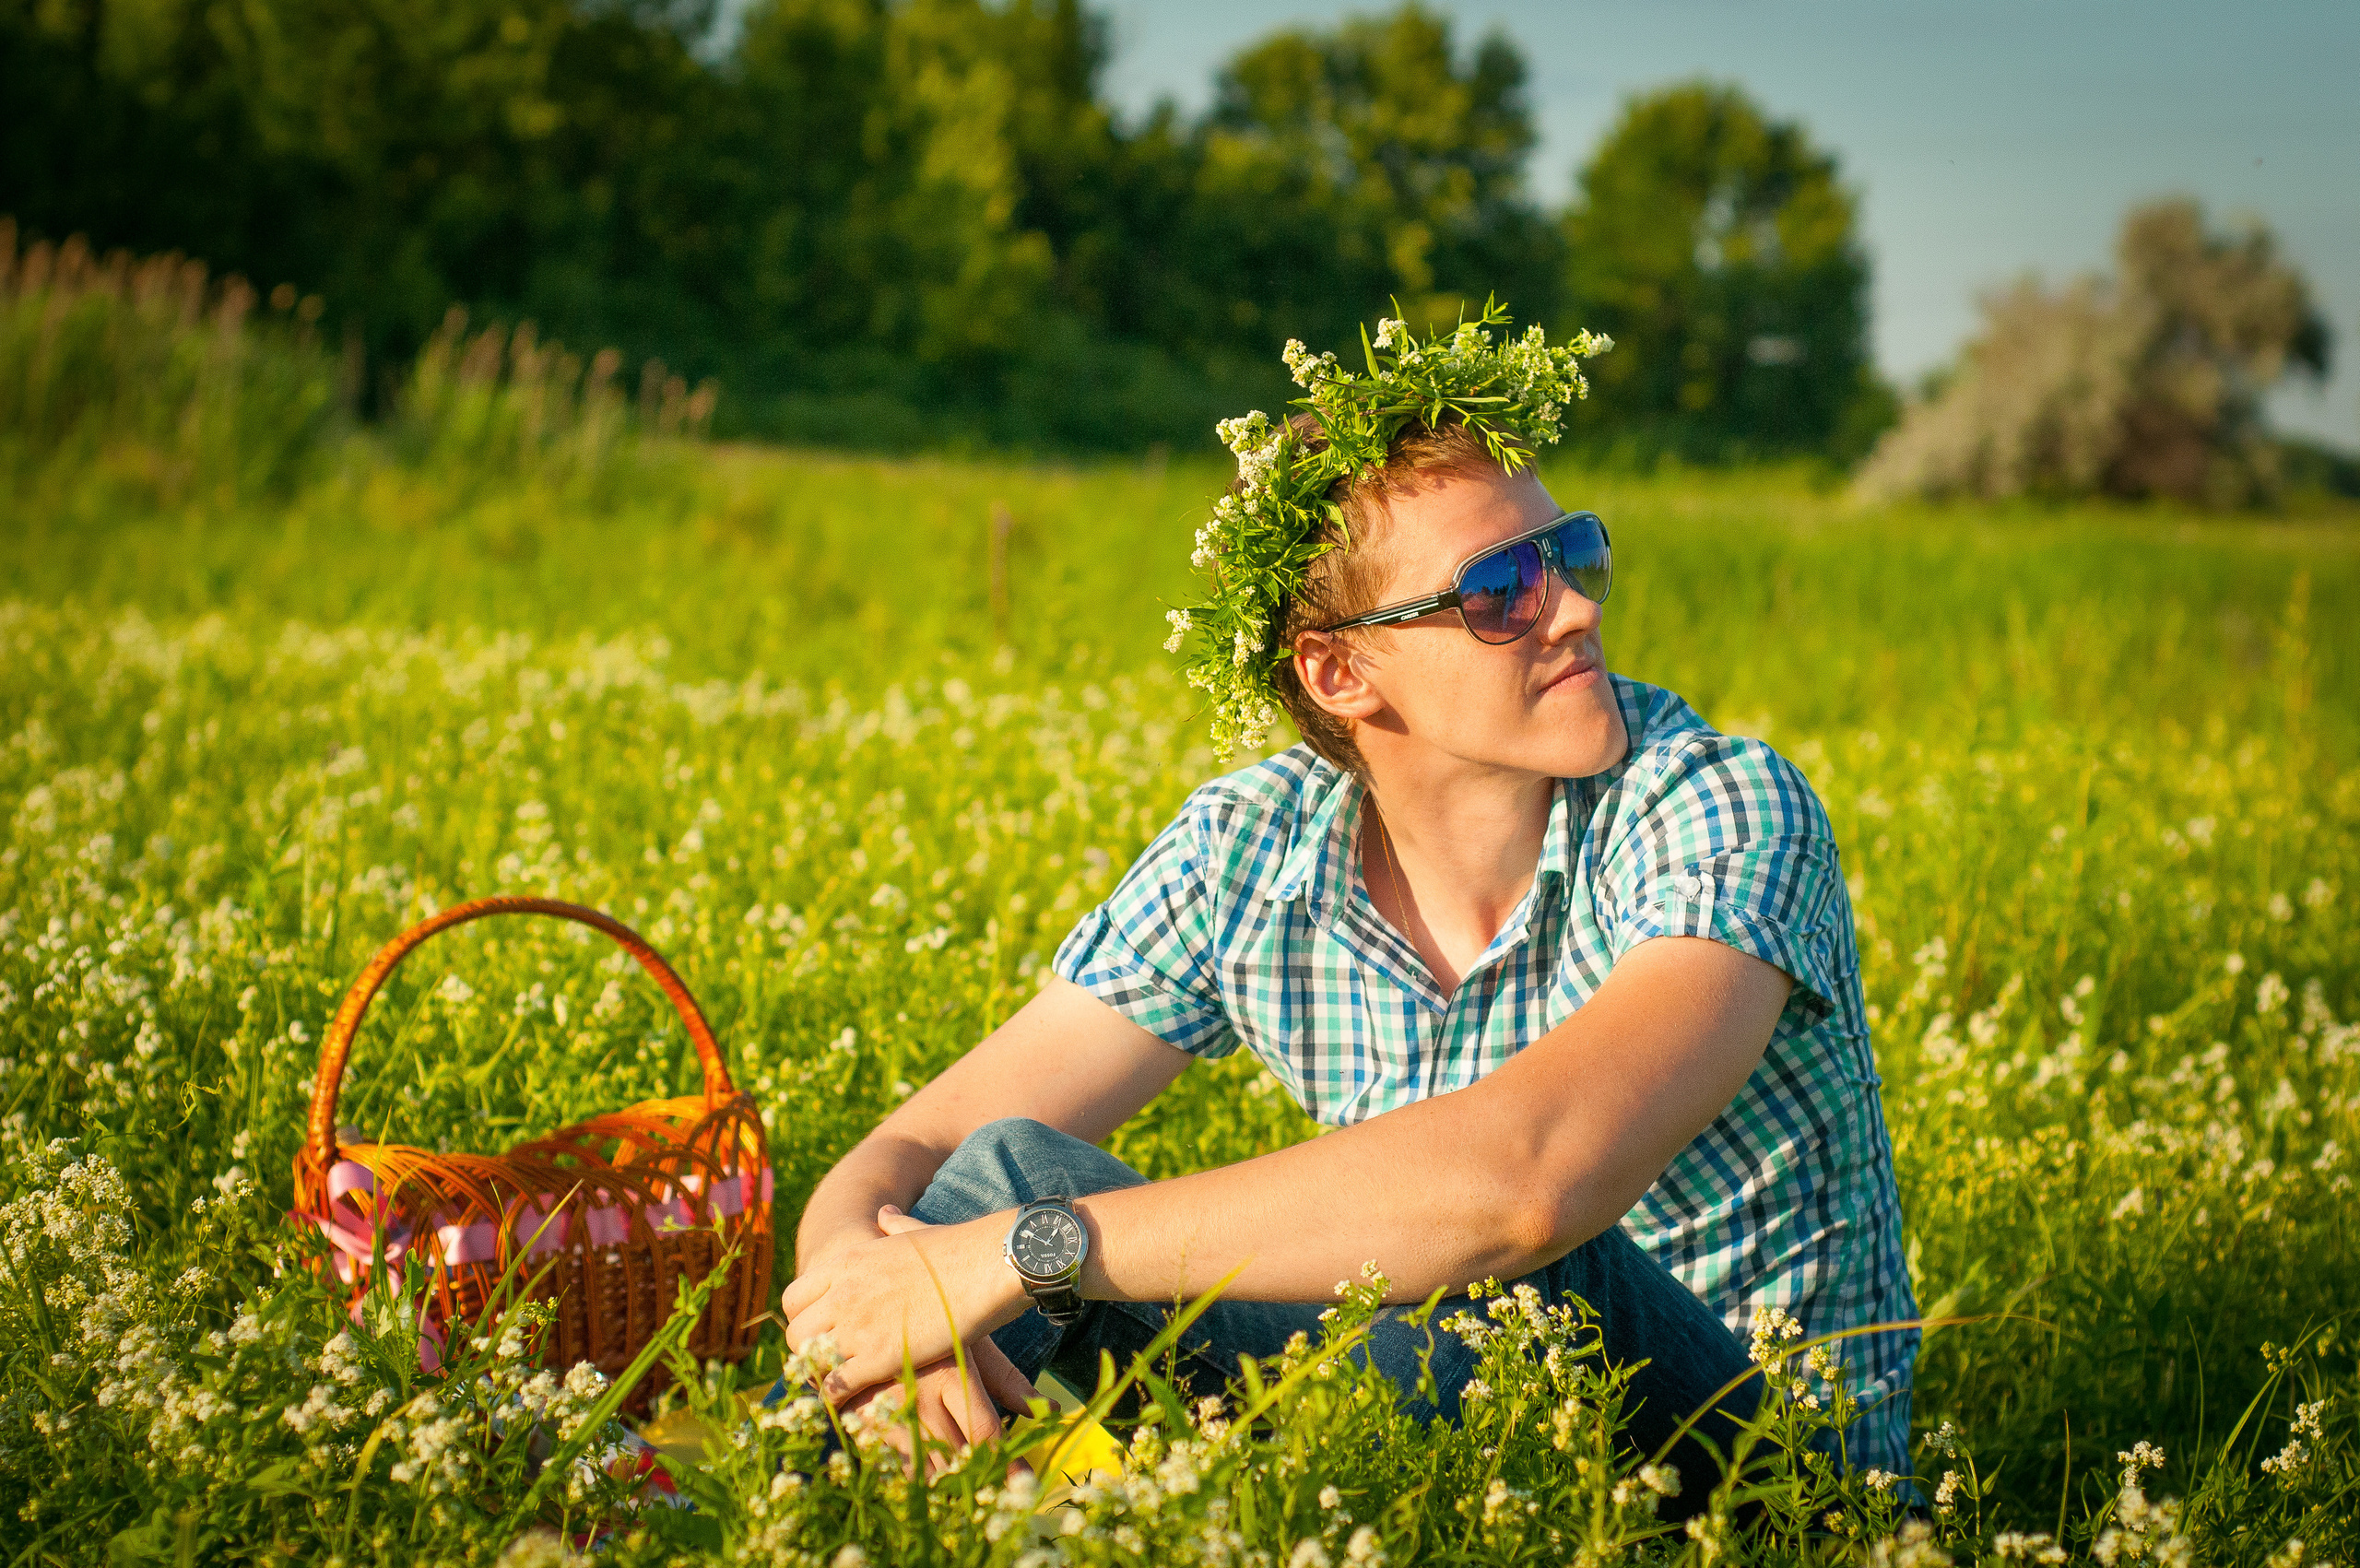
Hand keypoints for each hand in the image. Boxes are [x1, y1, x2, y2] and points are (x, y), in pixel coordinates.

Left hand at [781, 1204, 1028, 1403]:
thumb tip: (885, 1212)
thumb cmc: (959, 1249)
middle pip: (796, 1332)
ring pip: (809, 1361)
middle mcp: (841, 1292)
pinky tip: (856, 1402)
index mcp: (846, 1262)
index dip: (804, 1319)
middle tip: (831, 1365)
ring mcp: (856, 1325)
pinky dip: (839, 1398)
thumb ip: (892, 1225)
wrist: (985, 1263)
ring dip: (822, 1376)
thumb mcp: (913, 1231)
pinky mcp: (878, 1356)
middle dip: (808, 1352)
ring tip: (842, 1387)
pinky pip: (836, 1385)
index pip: (794, 1298)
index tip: (822, 1332)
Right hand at [837, 1336, 1043, 1472]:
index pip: (984, 1432)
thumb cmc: (929, 1324)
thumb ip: (1007, 1380)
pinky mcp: (862, 1424)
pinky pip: (896, 1466)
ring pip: (926, 1470)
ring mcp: (887, 1413)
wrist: (859, 1312)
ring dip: (949, 1483)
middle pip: (957, 1458)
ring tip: (967, 1486)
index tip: (1025, 1485)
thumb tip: (1050, 1411)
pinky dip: (917, 1475)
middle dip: (980, 1479)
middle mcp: (918, 1397)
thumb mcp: (970, 1343)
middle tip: (998, 1491)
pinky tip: (932, 1472)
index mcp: (950, 1374)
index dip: (1007, 1464)